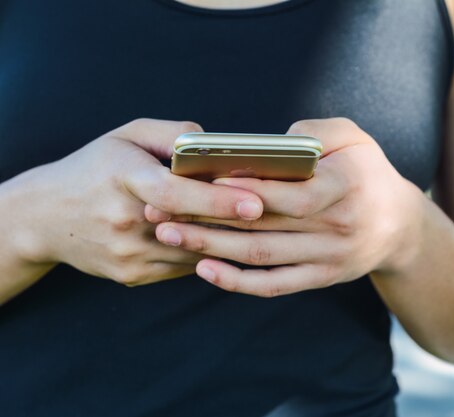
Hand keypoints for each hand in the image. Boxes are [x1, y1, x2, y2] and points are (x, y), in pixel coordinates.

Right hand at [16, 118, 263, 285]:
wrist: (45, 216)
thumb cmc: (95, 167)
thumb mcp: (127, 136)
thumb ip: (173, 135)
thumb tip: (216, 147)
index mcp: (122, 178)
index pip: (175, 192)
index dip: (217, 199)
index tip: (255, 203)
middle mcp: (123, 220)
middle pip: (191, 226)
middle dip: (234, 222)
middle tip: (274, 215)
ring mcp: (127, 254)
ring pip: (193, 252)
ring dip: (225, 241)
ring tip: (256, 228)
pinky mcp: (131, 276)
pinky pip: (183, 267)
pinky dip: (206, 254)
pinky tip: (221, 240)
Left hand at [148, 118, 423, 295]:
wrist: (399, 225)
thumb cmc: (368, 172)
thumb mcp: (357, 137)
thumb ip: (318, 131)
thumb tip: (274, 144)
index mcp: (346, 186)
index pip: (291, 193)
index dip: (245, 190)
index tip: (202, 180)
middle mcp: (337, 226)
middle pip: (263, 226)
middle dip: (208, 218)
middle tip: (161, 209)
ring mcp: (328, 257)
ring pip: (261, 256)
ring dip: (212, 248)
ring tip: (169, 236)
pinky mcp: (321, 277)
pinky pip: (275, 285)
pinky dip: (237, 282)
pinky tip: (204, 270)